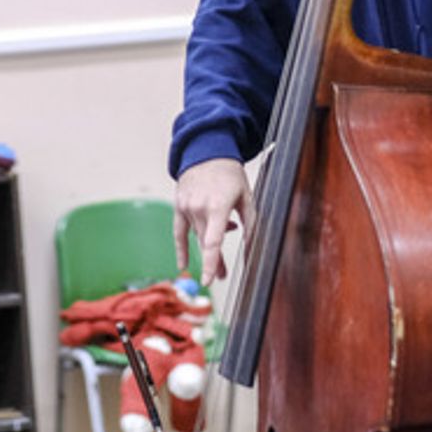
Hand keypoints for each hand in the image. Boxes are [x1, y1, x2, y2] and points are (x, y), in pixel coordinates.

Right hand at [174, 157, 252, 286]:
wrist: (206, 152)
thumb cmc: (230, 175)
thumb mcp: (246, 198)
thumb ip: (250, 225)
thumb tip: (252, 249)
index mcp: (217, 206)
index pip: (212, 241)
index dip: (211, 262)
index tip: (210, 279)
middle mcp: (199, 207)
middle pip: (205, 243)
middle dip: (215, 261)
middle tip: (223, 275)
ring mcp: (186, 206)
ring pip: (197, 237)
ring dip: (208, 247)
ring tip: (220, 255)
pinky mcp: (179, 206)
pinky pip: (178, 232)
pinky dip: (181, 248)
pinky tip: (183, 265)